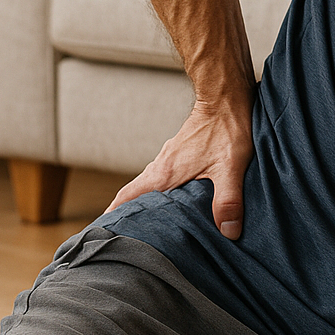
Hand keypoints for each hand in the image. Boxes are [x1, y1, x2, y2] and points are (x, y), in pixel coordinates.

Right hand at [107, 96, 254, 238]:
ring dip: (144, 202)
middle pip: (134, 194)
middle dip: (127, 214)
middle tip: (125, 237)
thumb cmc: (227, 129)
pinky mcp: (180, 153)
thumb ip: (228, 200)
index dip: (113, 216)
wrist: (226, 97)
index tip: (103, 233)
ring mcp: (169, 158)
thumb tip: (228, 231)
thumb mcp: (231, 168)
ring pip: (148, 185)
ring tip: (149, 225)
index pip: (127, 197)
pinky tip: (174, 201)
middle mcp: (161, 166)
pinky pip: (162, 176)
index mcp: (164, 174)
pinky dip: (160, 192)